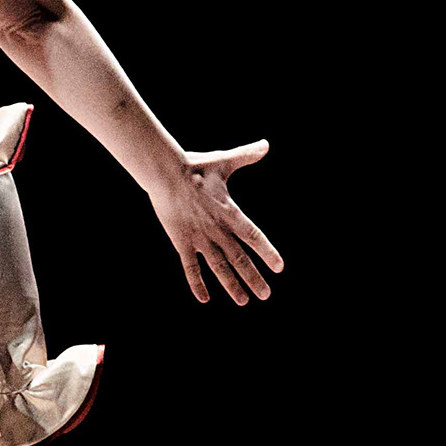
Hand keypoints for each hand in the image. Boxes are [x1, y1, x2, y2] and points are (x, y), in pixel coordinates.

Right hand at [151, 138, 282, 303]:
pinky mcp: (181, 242)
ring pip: (219, 268)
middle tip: (266, 295)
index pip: (255, 237)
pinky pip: (190, 268)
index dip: (267, 253)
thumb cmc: (195, 166)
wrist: (166, 173)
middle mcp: (218, 230)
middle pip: (240, 259)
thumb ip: (246, 155)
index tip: (279, 268)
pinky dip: (197, 284)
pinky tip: (205, 300)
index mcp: (231, 213)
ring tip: (243, 301)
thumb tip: (266, 144)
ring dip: (232, 285)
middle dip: (254, 279)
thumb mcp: (224, 162)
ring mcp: (199, 238)